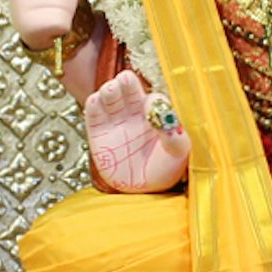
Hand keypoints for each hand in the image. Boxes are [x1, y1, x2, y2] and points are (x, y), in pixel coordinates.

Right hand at [85, 70, 190, 193]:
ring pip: (110, 98)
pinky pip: (93, 114)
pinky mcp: (98, 132)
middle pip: (128, 90)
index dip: (152, 100)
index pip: (153, 99)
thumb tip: (159, 112)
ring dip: (109, 90)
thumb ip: (174, 134)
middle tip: (124, 79)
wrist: (143, 192)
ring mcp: (116, 121)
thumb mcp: (178, 152)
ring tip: (110, 90)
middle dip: (126, 82)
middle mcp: (135, 113)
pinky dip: (93, 104)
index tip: (151, 105)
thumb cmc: (164, 169)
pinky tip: (95, 100)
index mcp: (156, 115)